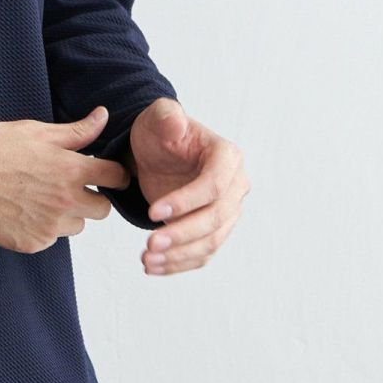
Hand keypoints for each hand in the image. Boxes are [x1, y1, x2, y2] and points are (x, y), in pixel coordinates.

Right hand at [0, 106, 130, 253]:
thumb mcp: (35, 131)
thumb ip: (76, 131)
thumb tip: (103, 116)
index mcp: (70, 170)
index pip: (116, 178)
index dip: (113, 174)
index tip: (105, 173)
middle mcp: (65, 202)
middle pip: (102, 209)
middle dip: (91, 196)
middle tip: (66, 185)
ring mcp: (49, 227)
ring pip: (77, 225)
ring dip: (67, 214)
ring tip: (38, 196)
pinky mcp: (32, 243)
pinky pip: (51, 238)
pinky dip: (43, 227)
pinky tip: (22, 209)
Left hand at [128, 98, 248, 276]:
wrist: (155, 152)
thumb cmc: (158, 132)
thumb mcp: (157, 117)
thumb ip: (166, 116)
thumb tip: (177, 122)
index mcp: (227, 156)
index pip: (213, 186)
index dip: (186, 202)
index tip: (153, 212)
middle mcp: (235, 186)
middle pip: (216, 218)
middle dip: (183, 234)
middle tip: (149, 244)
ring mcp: (227, 210)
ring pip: (211, 241)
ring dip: (180, 255)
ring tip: (147, 259)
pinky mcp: (214, 230)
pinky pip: (202, 253)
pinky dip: (179, 263)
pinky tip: (153, 267)